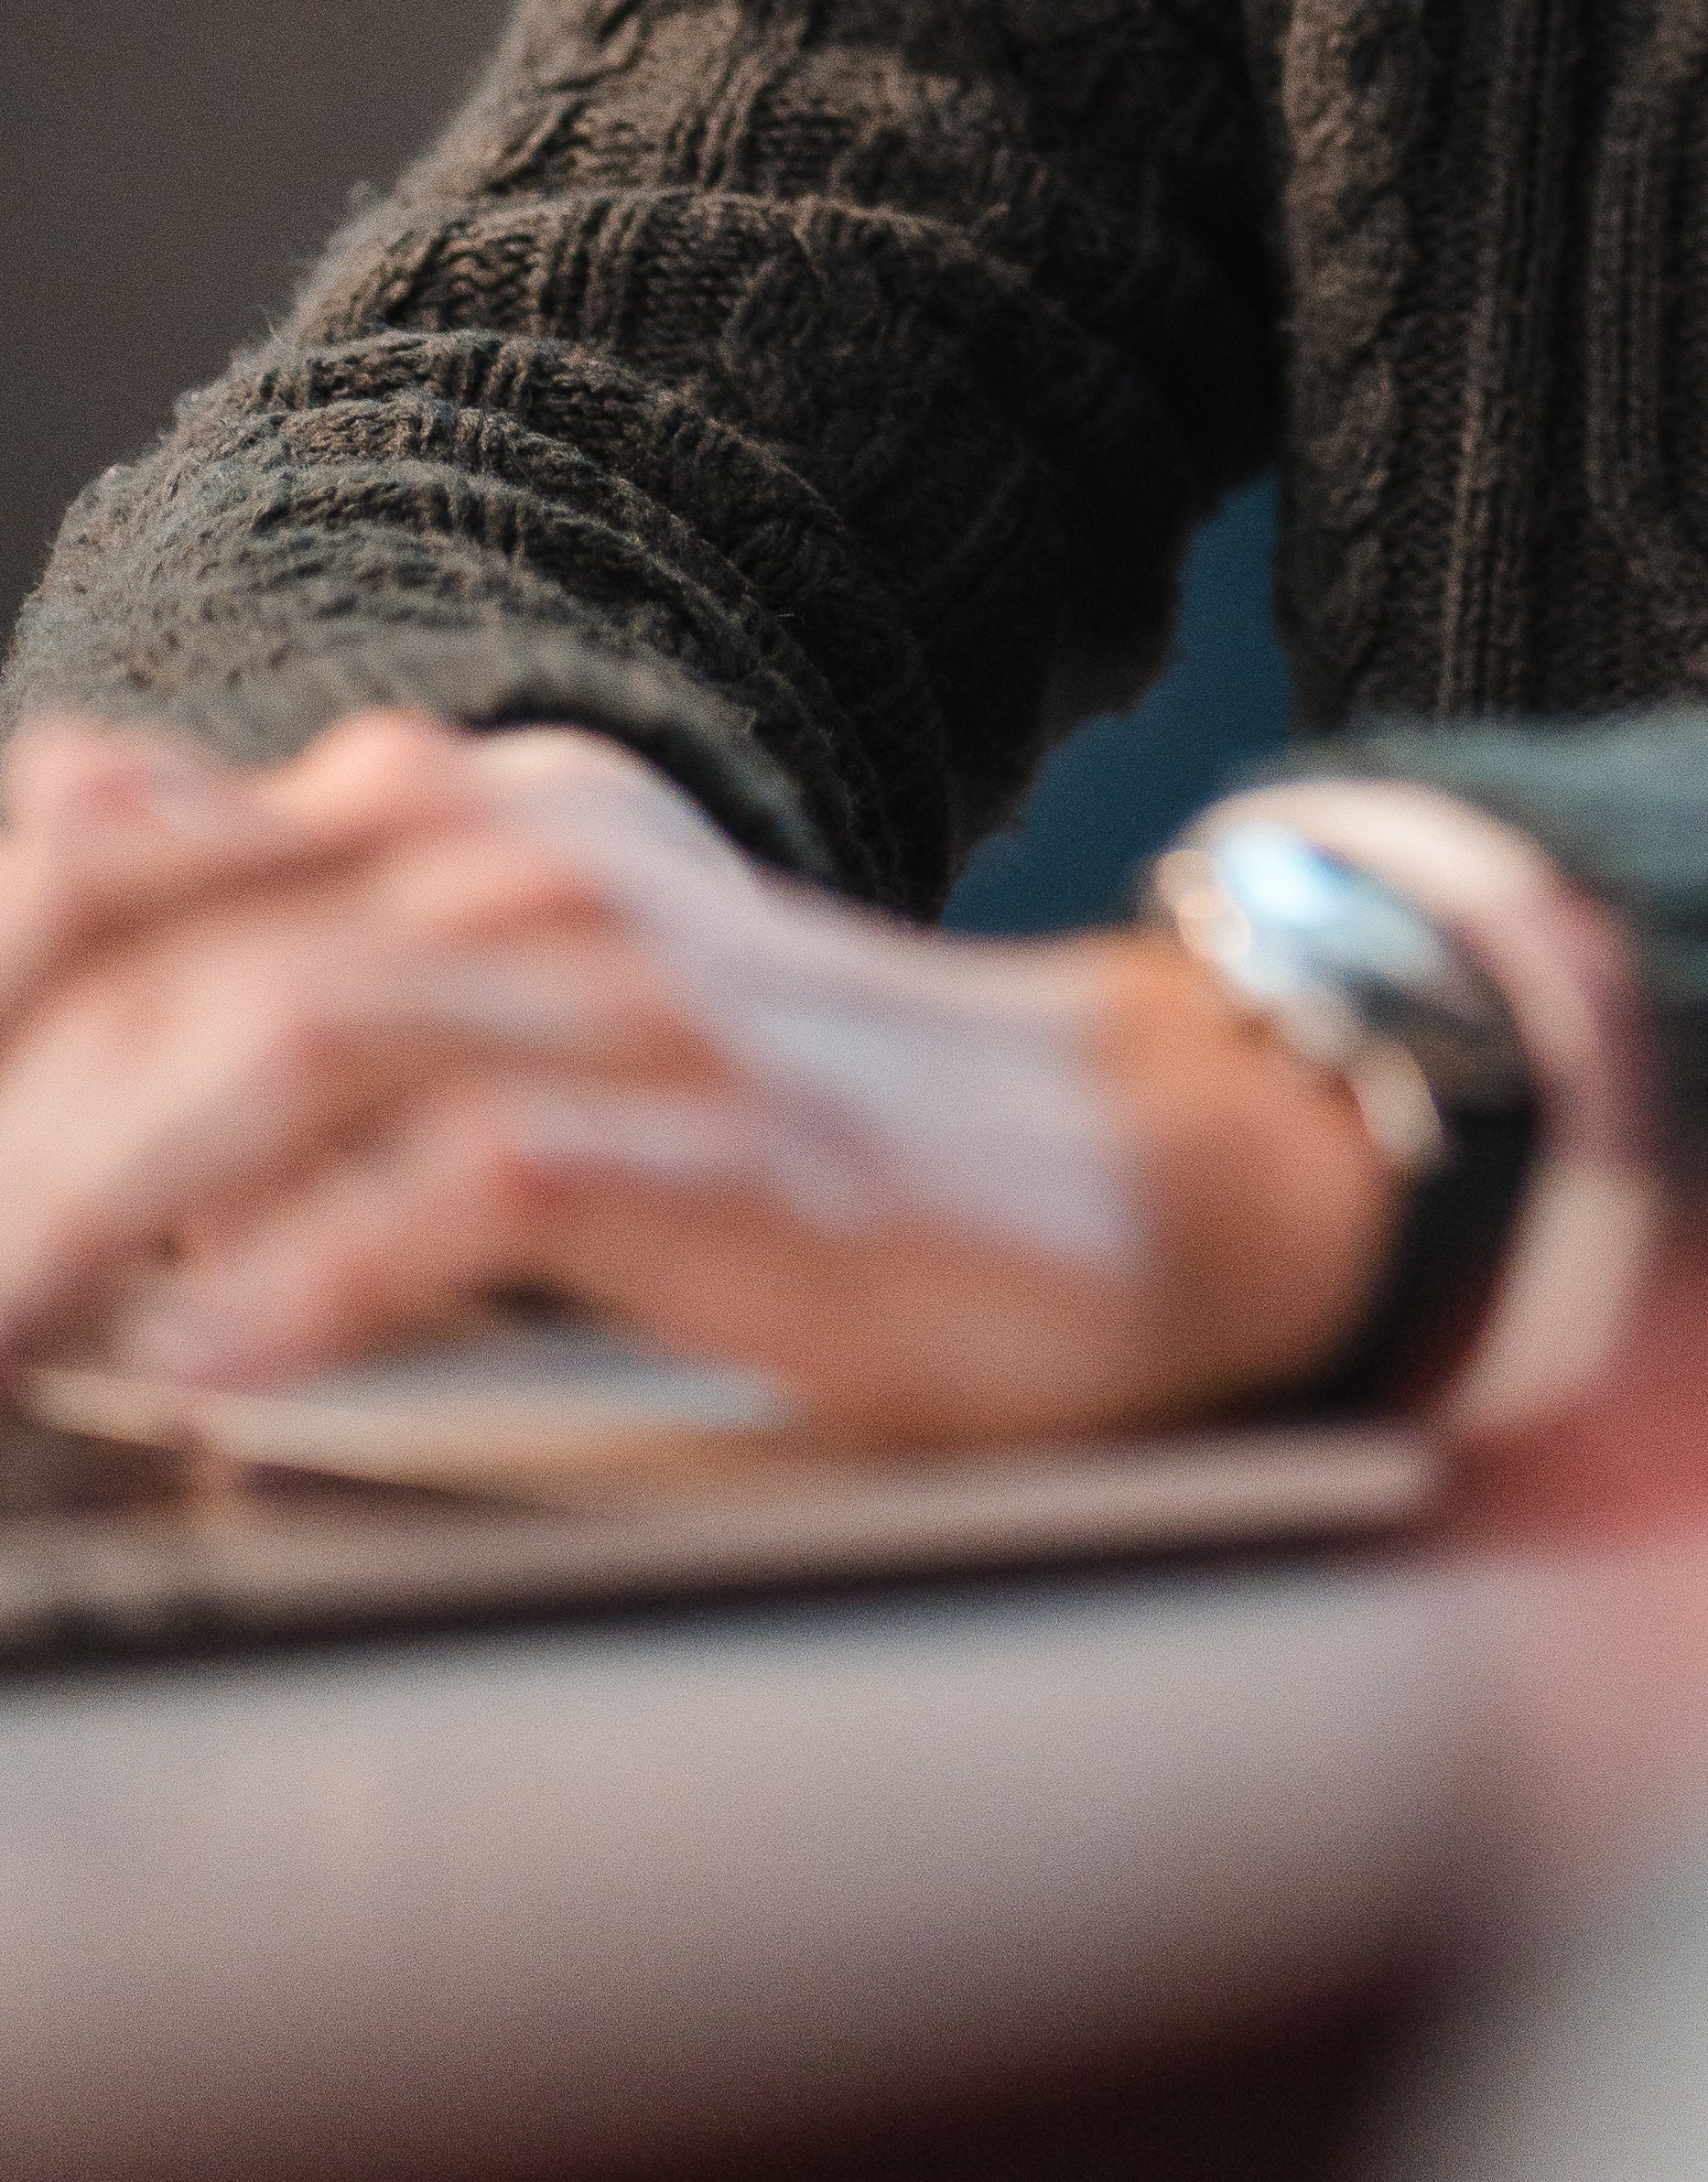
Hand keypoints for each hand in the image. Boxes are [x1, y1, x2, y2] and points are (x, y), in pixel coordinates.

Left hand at [0, 708, 1397, 1442]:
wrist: (1128, 1154)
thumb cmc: (797, 1118)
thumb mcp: (533, 1001)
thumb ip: (315, 996)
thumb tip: (71, 1103)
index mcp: (450, 813)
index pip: (96, 842)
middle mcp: (518, 857)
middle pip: (144, 952)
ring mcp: (627, 988)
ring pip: (275, 1049)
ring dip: (79, 1212)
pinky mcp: (725, 1136)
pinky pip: (474, 1185)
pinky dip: (312, 1279)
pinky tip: (204, 1368)